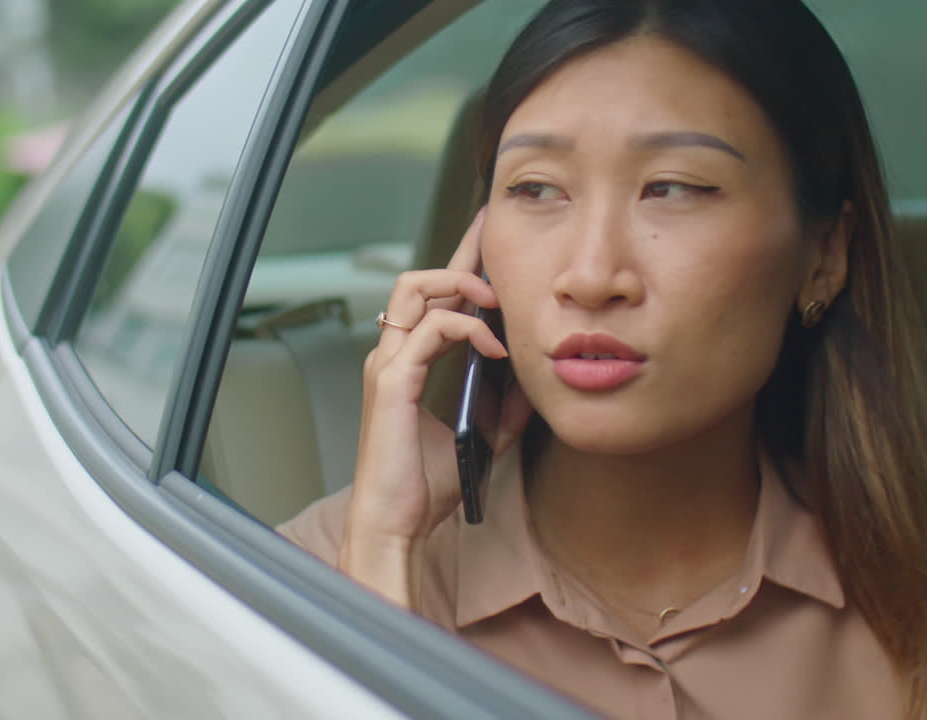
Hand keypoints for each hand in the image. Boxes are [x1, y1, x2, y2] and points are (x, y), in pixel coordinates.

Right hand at [340, 208, 530, 608]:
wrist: (399, 522)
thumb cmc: (425, 485)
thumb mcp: (483, 435)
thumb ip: (506, 407)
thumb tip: (538, 381)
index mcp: (408, 363)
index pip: (434, 298)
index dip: (461, 263)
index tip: (489, 237)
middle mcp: (393, 355)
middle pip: (419, 279)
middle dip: (462, 257)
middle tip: (500, 251)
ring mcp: (388, 365)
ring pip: (415, 289)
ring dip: (461, 284)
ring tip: (498, 301)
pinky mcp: (391, 382)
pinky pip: (430, 330)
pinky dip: (468, 329)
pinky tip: (496, 349)